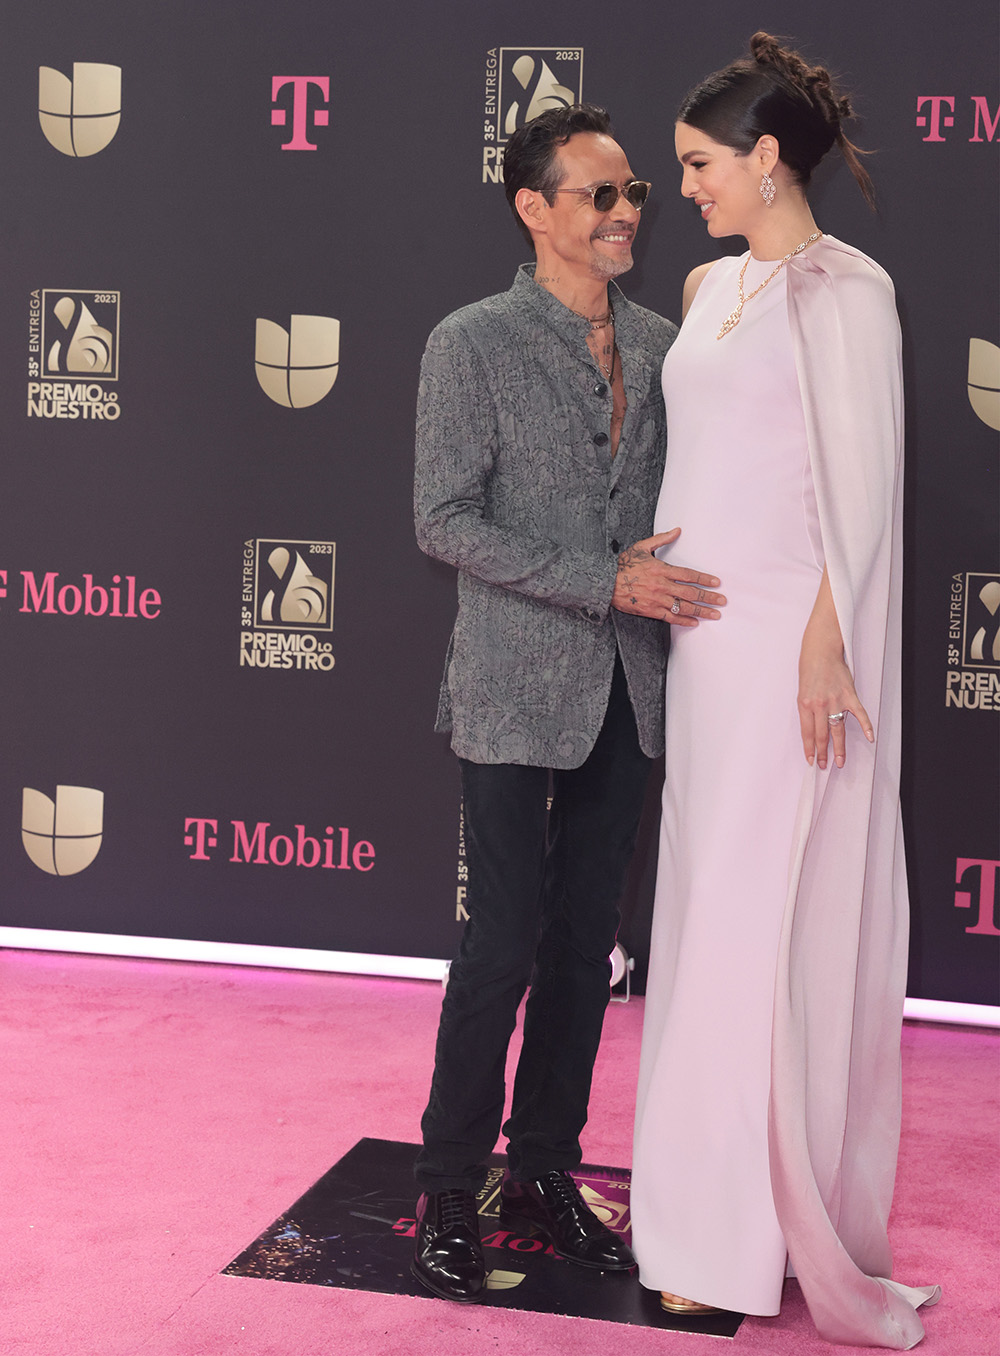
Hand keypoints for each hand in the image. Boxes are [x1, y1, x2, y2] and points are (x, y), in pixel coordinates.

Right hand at [612, 528, 724, 626]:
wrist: (605, 583)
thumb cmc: (623, 565)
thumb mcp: (641, 547)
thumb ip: (661, 539)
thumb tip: (677, 530)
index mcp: (661, 569)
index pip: (689, 575)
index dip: (704, 579)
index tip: (717, 583)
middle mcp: (661, 585)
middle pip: (690, 593)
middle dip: (708, 598)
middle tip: (722, 601)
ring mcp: (656, 599)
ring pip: (683, 607)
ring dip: (701, 611)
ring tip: (714, 614)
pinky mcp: (650, 610)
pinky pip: (670, 617)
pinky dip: (683, 620)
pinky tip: (694, 622)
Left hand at [797, 643, 873, 768]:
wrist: (821, 652)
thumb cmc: (809, 671)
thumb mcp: (802, 692)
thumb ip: (807, 711)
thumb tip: (813, 729)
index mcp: (805, 705)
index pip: (807, 733)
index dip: (809, 749)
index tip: (811, 761)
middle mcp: (819, 706)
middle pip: (822, 736)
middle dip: (822, 753)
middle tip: (824, 765)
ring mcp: (835, 701)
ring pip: (838, 730)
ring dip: (839, 748)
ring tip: (840, 761)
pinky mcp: (849, 696)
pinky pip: (859, 714)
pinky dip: (866, 726)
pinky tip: (870, 738)